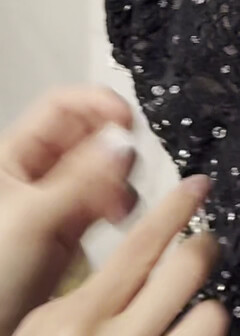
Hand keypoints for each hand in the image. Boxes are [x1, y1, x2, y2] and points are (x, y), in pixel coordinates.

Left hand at [0, 87, 138, 335]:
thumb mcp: (31, 217)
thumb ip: (79, 178)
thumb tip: (124, 141)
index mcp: (14, 156)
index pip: (61, 107)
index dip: (96, 105)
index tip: (129, 121)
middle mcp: (35, 172)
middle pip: (85, 134)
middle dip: (112, 146)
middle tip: (126, 171)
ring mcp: (54, 200)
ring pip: (99, 167)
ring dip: (119, 177)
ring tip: (121, 205)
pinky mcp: (69, 231)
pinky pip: (102, 200)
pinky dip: (117, 203)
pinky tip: (120, 218)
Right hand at [0, 171, 239, 335]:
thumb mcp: (38, 332)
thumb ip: (86, 292)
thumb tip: (135, 255)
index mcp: (77, 322)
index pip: (142, 245)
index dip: (177, 207)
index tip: (196, 188)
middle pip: (188, 270)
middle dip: (200, 248)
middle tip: (198, 249)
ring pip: (213, 318)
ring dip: (206, 310)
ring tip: (192, 314)